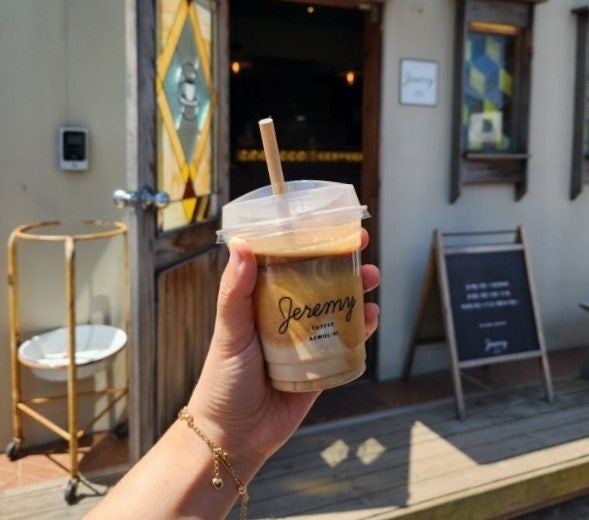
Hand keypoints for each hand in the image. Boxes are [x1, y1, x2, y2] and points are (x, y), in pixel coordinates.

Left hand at [187, 229, 379, 476]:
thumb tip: (241, 245)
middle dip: (342, 263)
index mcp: (261, 302)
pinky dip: (359, 329)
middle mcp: (285, 317)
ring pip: (336, 308)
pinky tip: (369, 318)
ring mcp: (305, 341)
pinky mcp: (321, 366)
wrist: (235, 434)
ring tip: (371, 280)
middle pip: (318, 282)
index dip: (308, 243)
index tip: (328, 225)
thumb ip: (235, 291)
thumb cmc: (224, 379)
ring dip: (356, 292)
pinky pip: (344, 343)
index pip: (287, 263)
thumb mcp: (229, 330)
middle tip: (361, 248)